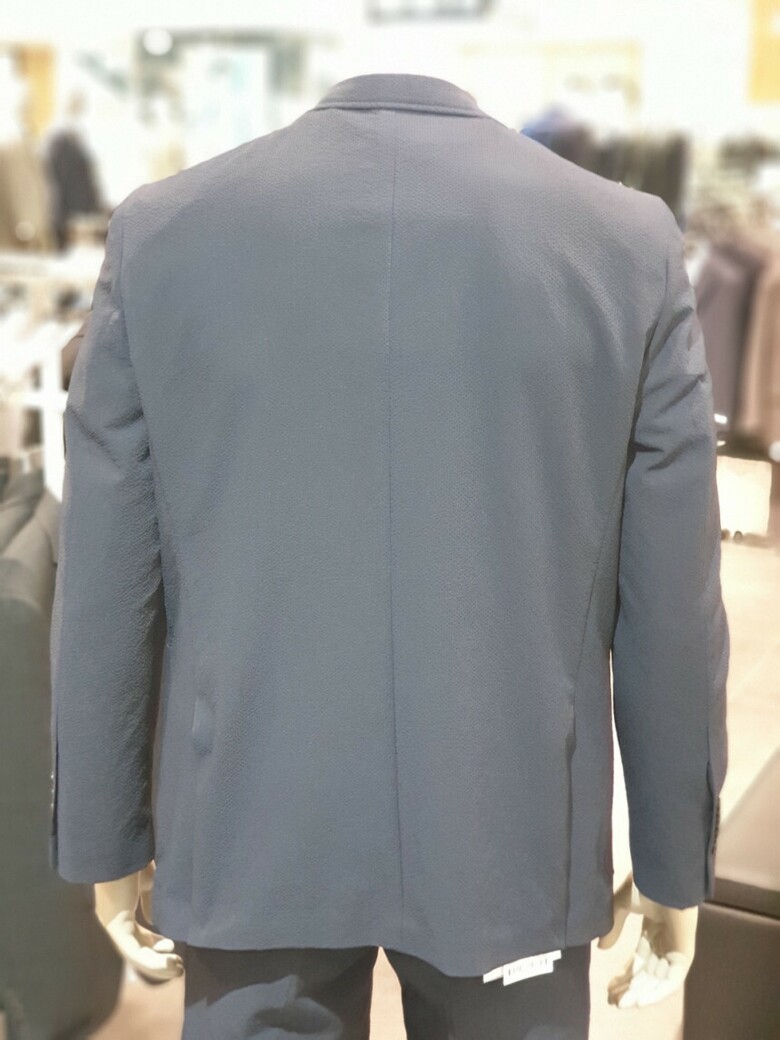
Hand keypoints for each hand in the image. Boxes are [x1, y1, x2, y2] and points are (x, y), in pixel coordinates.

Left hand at [94, 860, 182, 981]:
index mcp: (119, 910)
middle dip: (157, 959)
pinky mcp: (115, 926)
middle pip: (136, 949)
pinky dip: (152, 961)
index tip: (172, 945)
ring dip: (157, 965)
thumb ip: (148, 901)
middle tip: (178, 964)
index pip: (136, 935)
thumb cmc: (134, 858)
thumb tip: (152, 919)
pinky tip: (169, 961)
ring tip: (177, 967)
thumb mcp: (146, 882)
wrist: (120, 846)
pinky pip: (133, 952)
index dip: (154, 944)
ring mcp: (112, 925)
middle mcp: (113, 921)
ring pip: (135, 955)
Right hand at [597, 871, 697, 1008]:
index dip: (624, 976)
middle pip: (645, 974)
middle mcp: (663, 943)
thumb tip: (601, 948)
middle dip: (628, 989)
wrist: (665, 878)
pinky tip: (638, 1000)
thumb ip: (613, 926)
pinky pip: (671, 981)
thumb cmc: (646, 884)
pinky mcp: (684, 956)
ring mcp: (675, 950)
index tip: (609, 989)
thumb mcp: (622, 905)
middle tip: (612, 1001)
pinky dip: (655, 992)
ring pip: (656, 981)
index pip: (638, 961)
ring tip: (621, 1004)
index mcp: (652, 931)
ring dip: (639, 994)